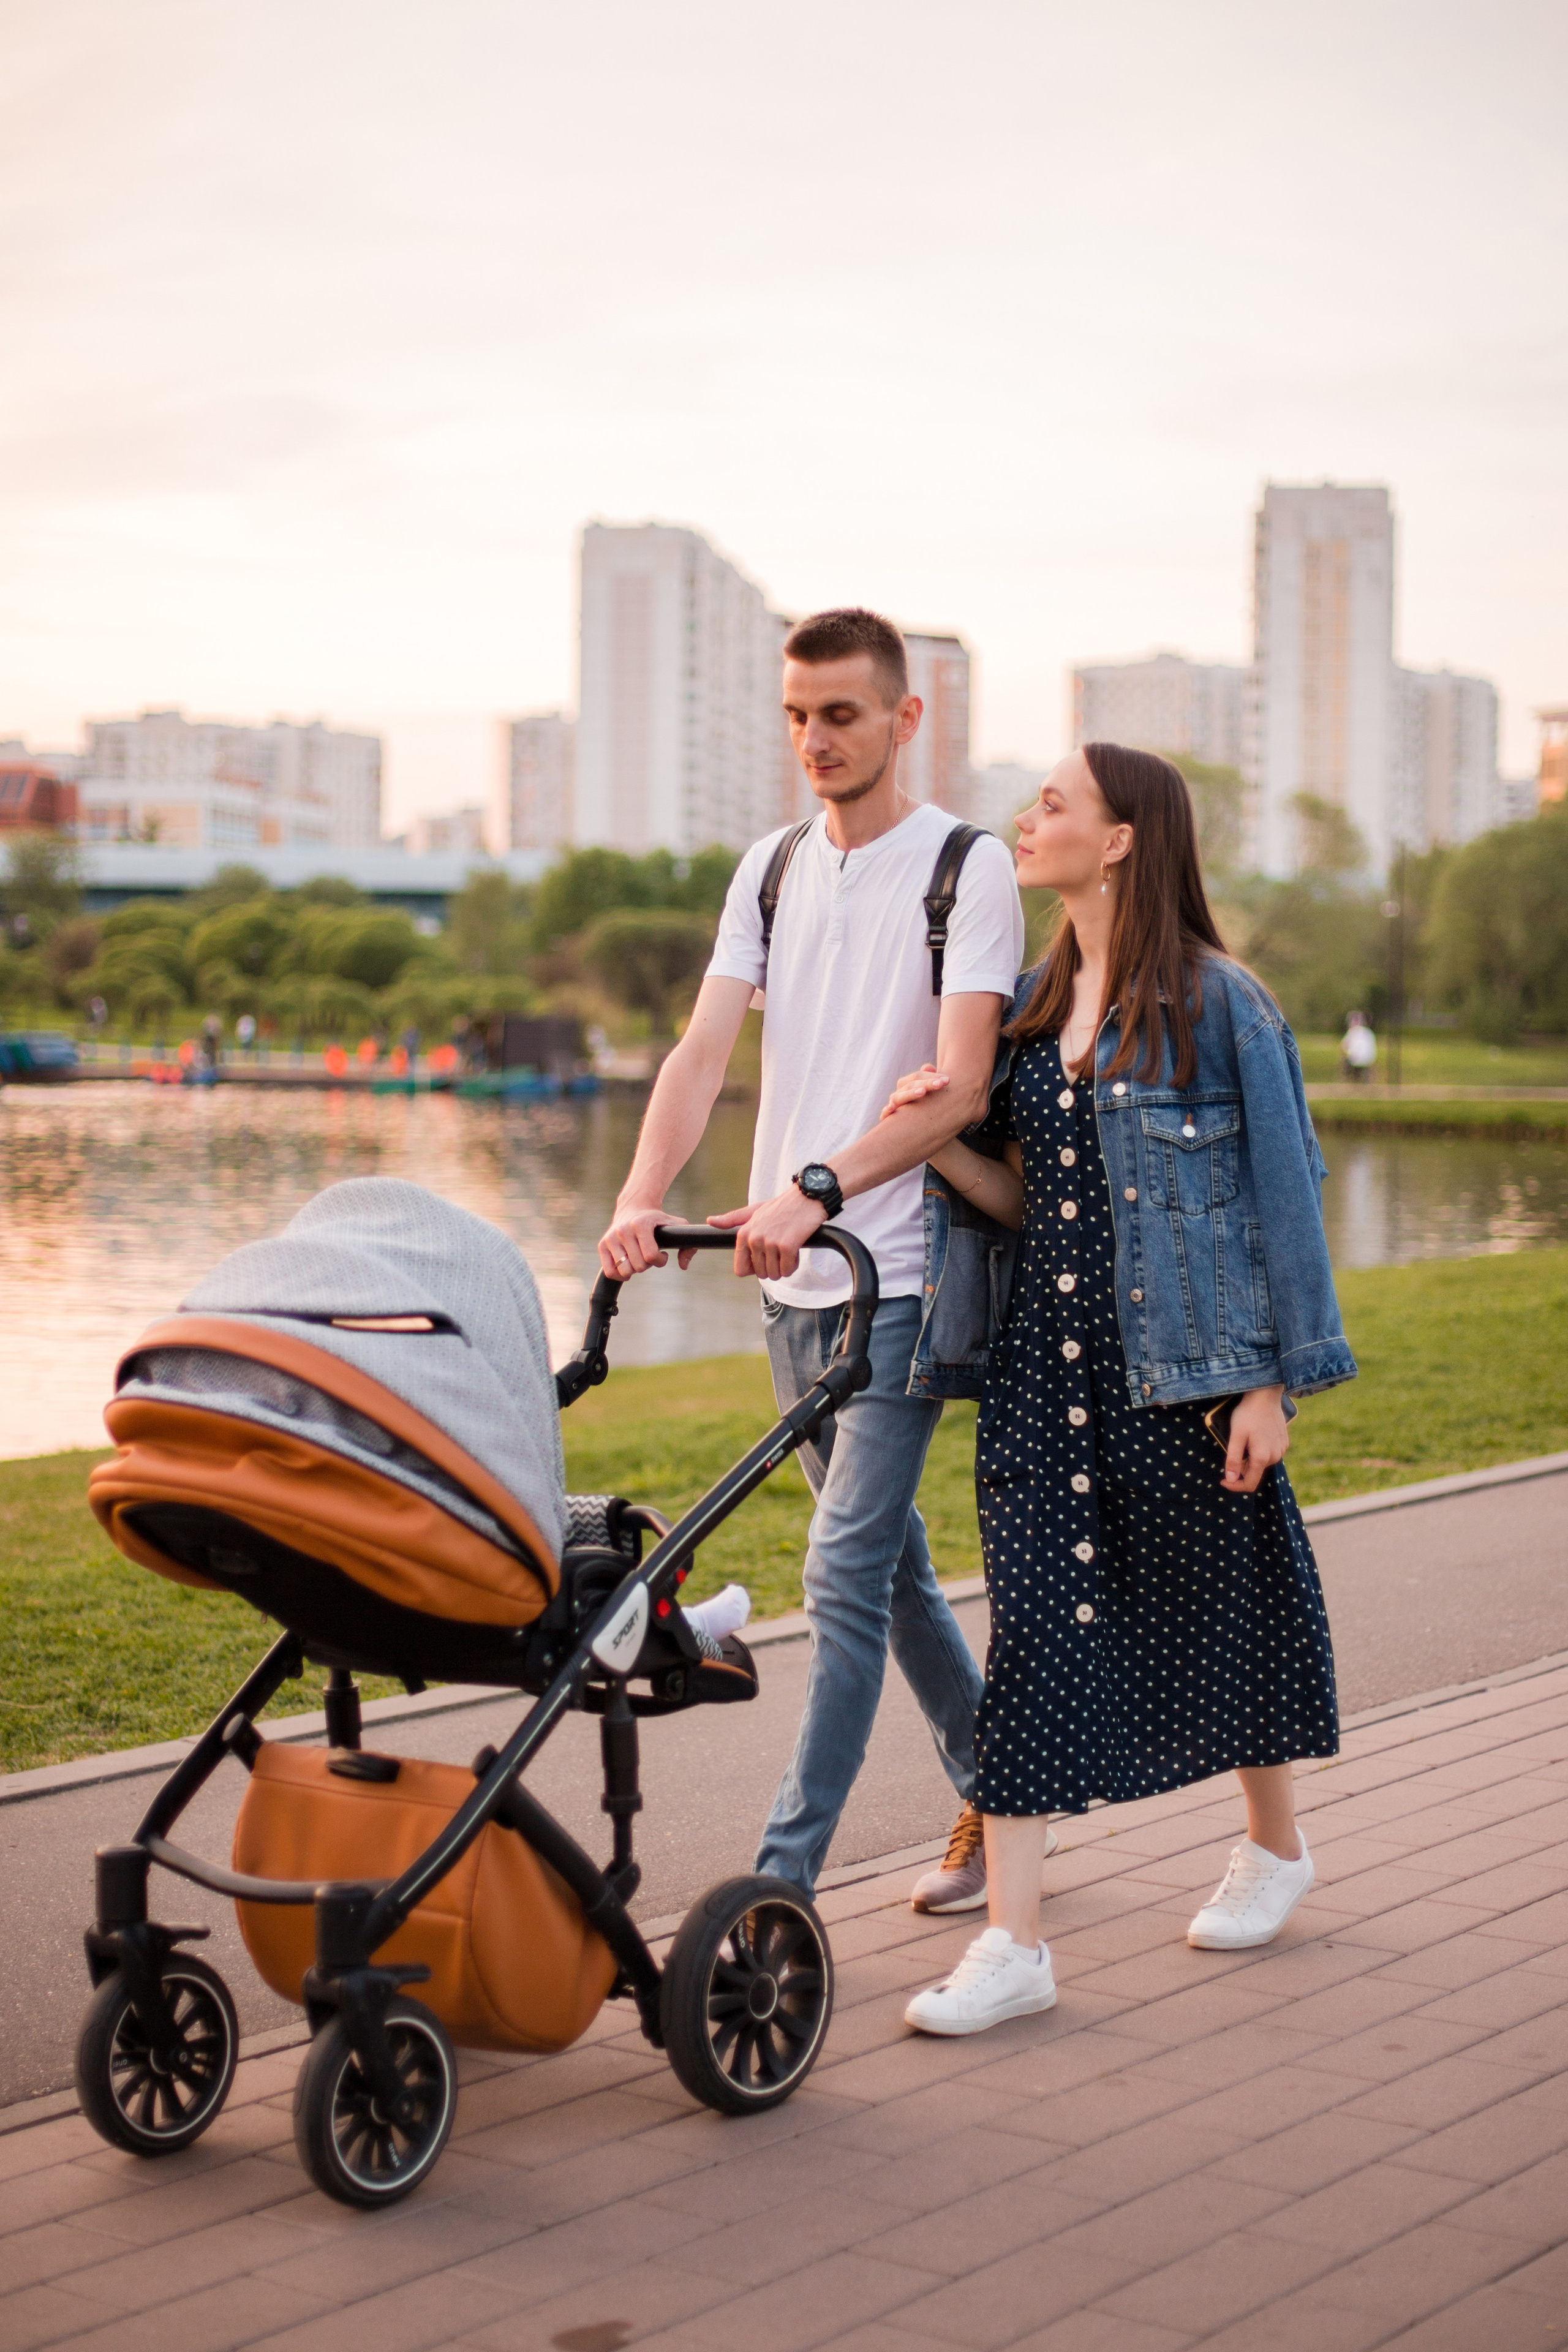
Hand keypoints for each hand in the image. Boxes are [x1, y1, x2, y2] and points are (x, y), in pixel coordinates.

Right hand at [598, 1203, 693, 1278]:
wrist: (633, 1208)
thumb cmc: (657, 1220)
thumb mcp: (677, 1226)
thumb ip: (688, 1245)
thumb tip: (683, 1266)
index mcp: (641, 1224)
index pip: (650, 1256)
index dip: (660, 1260)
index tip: (662, 1254)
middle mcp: (623, 1230)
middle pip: (638, 1266)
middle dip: (648, 1265)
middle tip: (649, 1255)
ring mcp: (611, 1237)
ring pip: (624, 1270)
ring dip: (634, 1269)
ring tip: (638, 1258)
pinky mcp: (602, 1245)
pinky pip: (609, 1272)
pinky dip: (620, 1274)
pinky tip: (628, 1265)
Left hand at [707, 1189, 826, 1280]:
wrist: (806, 1198)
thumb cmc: (781, 1206)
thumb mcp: (753, 1211)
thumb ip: (732, 1219)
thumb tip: (710, 1220)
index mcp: (744, 1234)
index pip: (740, 1270)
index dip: (754, 1269)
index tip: (764, 1258)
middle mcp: (754, 1239)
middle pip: (761, 1274)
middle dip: (773, 1267)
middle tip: (780, 1250)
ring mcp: (770, 1243)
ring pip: (775, 1274)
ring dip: (784, 1266)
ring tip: (788, 1248)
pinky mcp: (787, 1246)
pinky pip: (787, 1270)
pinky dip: (794, 1264)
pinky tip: (796, 1249)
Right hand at [879, 1064, 950, 1120]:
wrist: (914, 1134)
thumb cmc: (925, 1110)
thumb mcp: (930, 1095)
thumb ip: (931, 1080)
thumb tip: (929, 1067)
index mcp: (908, 1086)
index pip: (918, 1076)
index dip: (932, 1076)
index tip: (948, 1080)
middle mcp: (900, 1094)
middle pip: (910, 1085)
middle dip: (927, 1083)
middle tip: (941, 1084)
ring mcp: (893, 1105)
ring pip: (898, 1097)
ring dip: (910, 1093)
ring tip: (923, 1092)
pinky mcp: (888, 1119)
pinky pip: (885, 1114)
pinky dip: (886, 1110)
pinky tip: (892, 1107)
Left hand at [1223, 1387, 1289, 1494]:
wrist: (1265, 1395)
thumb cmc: (1248, 1413)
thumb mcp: (1236, 1436)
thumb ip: (1233, 1459)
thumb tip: (1231, 1479)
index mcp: (1262, 1457)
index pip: (1249, 1484)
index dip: (1234, 1485)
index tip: (1223, 1480)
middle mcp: (1275, 1456)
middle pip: (1254, 1472)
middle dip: (1241, 1467)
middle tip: (1233, 1447)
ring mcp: (1281, 1449)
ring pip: (1261, 1462)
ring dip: (1250, 1458)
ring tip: (1244, 1439)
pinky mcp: (1283, 1442)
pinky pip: (1269, 1453)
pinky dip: (1259, 1450)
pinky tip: (1254, 1435)